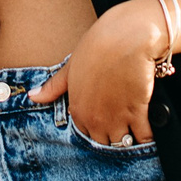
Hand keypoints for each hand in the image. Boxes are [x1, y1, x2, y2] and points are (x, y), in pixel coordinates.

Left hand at [29, 0, 168, 145]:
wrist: (126, 36)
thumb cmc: (98, 46)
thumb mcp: (71, 65)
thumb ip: (53, 86)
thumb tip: (33, 96)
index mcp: (78, 109)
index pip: (86, 134)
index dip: (97, 129)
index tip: (106, 122)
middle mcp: (95, 119)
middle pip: (105, 144)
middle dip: (113, 139)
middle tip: (122, 127)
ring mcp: (116, 119)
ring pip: (123, 145)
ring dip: (130, 141)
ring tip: (135, 132)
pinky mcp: (137, 114)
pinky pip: (143, 137)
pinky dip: (147, 137)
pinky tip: (148, 130)